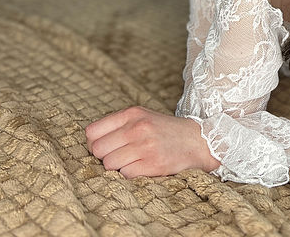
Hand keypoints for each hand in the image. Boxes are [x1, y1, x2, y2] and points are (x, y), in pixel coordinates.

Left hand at [85, 106, 219, 177]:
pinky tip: (143, 167)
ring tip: (134, 161)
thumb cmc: (165, 131)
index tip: (106, 147)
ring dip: (118, 167)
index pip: (92, 132)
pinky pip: (125, 175)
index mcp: (132, 113)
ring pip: (109, 164)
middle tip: (121, 156)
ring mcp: (145, 146)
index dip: (95, 143)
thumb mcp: (143, 117)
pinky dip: (131, 175)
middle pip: (97, 150)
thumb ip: (118, 125)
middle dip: (105, 156)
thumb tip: (90, 144)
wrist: (199, 141)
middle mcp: (137, 128)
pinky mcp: (153, 164)